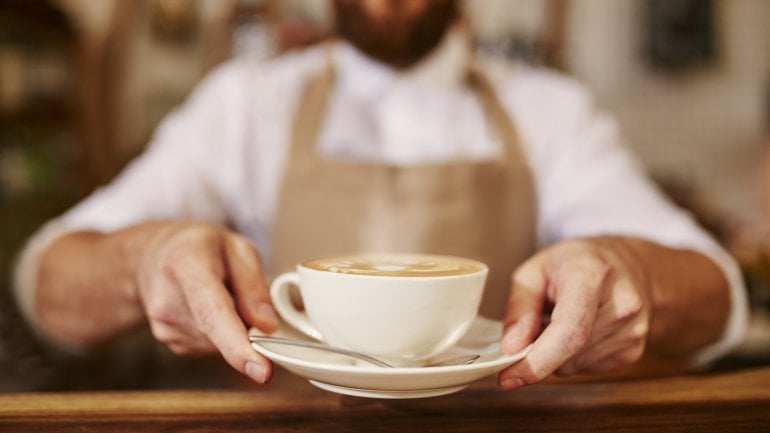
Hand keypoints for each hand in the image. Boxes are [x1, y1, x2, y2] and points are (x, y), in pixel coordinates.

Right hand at [131, 221, 278, 383]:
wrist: (153, 256)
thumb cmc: (200, 248)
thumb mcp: (236, 247)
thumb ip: (254, 284)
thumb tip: (268, 325)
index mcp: (187, 266)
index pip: (213, 314)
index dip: (238, 346)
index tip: (262, 371)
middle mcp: (168, 301)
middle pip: (222, 333)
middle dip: (246, 324)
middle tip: (240, 291)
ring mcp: (165, 326)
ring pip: (221, 344)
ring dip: (233, 327)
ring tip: (217, 294)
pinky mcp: (170, 342)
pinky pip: (213, 347)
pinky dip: (221, 333)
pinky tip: (207, 308)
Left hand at [498, 237, 652, 389]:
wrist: (631, 263)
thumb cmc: (579, 262)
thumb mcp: (536, 268)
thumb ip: (519, 306)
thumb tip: (511, 347)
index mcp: (594, 275)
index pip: (570, 330)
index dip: (538, 360)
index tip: (509, 376)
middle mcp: (621, 304)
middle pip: (568, 354)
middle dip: (537, 353)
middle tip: (530, 330)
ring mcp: (632, 331)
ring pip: (574, 366)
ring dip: (555, 354)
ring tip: (561, 319)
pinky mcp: (634, 351)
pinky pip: (587, 368)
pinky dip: (572, 356)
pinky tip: (579, 330)